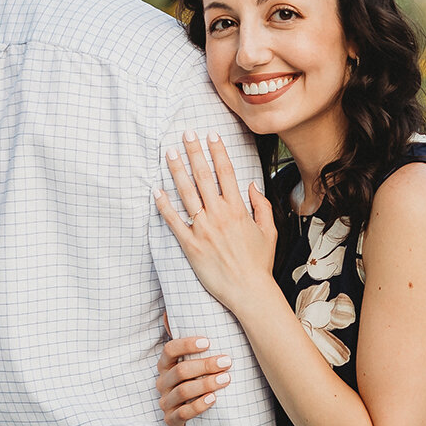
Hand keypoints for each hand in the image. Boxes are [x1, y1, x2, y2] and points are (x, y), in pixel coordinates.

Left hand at [154, 131, 276, 313]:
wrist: (248, 291)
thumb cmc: (259, 264)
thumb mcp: (269, 231)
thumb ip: (260, 206)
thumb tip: (251, 185)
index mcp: (238, 209)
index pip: (226, 172)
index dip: (217, 151)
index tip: (210, 135)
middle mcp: (219, 215)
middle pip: (203, 176)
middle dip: (194, 152)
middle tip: (186, 134)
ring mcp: (203, 229)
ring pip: (186, 193)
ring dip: (177, 170)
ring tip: (169, 153)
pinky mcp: (191, 245)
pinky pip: (174, 221)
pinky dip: (163, 205)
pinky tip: (155, 191)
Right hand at [156, 334, 232, 425]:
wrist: (196, 416)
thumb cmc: (197, 382)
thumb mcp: (194, 363)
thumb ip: (191, 344)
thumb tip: (178, 315)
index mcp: (165, 365)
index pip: (169, 350)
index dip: (186, 344)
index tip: (208, 342)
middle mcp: (162, 383)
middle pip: (180, 371)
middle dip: (205, 365)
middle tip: (226, 361)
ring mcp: (166, 402)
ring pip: (183, 391)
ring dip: (206, 384)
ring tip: (226, 378)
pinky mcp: (171, 420)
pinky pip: (184, 413)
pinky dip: (200, 405)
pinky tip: (214, 399)